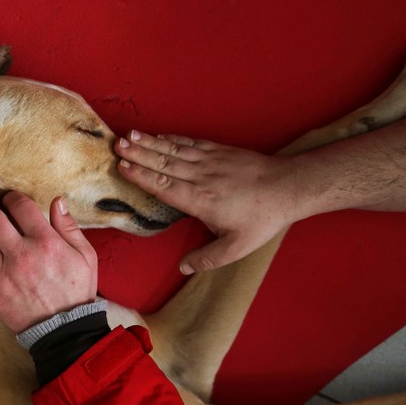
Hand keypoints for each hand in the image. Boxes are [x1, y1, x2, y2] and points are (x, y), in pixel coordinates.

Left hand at [0, 190, 97, 332]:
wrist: (65, 329)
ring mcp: (2, 274)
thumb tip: (57, 201)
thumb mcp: (85, 256)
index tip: (10, 201)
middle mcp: (21, 254)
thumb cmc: (77, 290)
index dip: (11, 197)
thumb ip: (69, 227)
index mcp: (45, 242)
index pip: (19, 205)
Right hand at [116, 130, 298, 273]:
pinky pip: (191, 143)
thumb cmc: (262, 219)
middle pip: (164, 163)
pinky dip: (172, 139)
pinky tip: (158, 136)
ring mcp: (211, 161)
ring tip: (129, 135)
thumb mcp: (237, 248)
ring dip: (150, 142)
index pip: (165, 186)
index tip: (123, 167)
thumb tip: (183, 268)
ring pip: (174, 151)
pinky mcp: (220, 151)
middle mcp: (202, 177)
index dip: (143, 176)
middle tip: (116, 145)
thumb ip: (208, 258)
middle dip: (138, 154)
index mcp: (201, 200)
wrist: (289, 187)